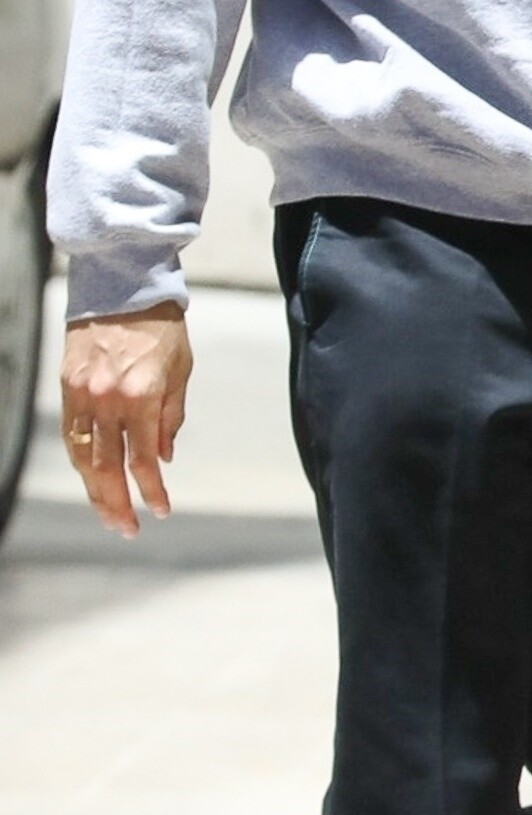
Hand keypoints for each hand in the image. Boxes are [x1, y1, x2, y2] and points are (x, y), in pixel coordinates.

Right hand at [59, 303, 192, 536]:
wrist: (123, 285)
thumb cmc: (163, 327)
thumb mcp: (181, 371)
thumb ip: (171, 418)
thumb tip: (163, 457)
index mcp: (143, 396)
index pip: (143, 460)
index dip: (152, 491)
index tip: (161, 510)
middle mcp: (108, 399)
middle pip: (108, 468)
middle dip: (118, 503)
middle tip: (128, 529)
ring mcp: (83, 393)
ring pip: (84, 456)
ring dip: (95, 490)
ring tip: (108, 514)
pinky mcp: (67, 385)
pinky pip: (71, 434)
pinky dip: (80, 460)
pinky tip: (91, 478)